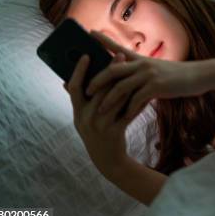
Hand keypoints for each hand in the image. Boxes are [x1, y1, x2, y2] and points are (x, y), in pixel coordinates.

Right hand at [63, 52, 132, 177]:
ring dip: (126, 82)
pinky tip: (146, 90)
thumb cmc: (97, 133)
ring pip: (116, 99)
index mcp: (77, 113)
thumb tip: (68, 80)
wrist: (108, 161)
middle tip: (120, 55)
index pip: (75, 88)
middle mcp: (86, 119)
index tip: (87, 54)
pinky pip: (128, 112)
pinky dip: (137, 100)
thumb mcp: (83, 119)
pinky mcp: (116, 132)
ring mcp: (101, 126)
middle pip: (99, 90)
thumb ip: (80, 101)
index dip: (79, 71)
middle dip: (111, 71)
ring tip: (134, 69)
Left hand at [87, 30, 214, 121]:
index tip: (90, 33)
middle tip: (85, 90)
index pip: (118, 47)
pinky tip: (124, 118)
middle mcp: (142, 64)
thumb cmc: (178, 75)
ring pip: (121, 87)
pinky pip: (136, 99)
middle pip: (112, 70)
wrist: (199, 76)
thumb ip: (142, 70)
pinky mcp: (157, 86)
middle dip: (97, 81)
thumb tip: (128, 76)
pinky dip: (128, 110)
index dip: (103, 40)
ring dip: (108, 100)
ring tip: (99, 111)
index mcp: (141, 59)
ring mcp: (149, 75)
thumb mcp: (158, 68)